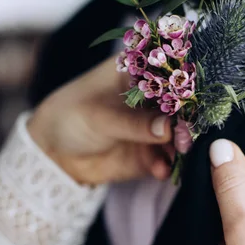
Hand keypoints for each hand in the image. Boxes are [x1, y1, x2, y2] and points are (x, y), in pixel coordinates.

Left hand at [28, 57, 173, 184]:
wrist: (51, 154)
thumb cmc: (69, 118)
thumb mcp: (99, 116)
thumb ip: (133, 124)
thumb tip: (168, 128)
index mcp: (139, 73)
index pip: (170, 75)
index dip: (184, 87)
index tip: (193, 103)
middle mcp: (153, 99)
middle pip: (182, 107)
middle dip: (187, 121)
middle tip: (185, 136)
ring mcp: (155, 127)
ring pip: (179, 135)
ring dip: (181, 146)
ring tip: (177, 155)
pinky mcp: (152, 153)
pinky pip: (167, 159)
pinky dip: (168, 165)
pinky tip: (161, 170)